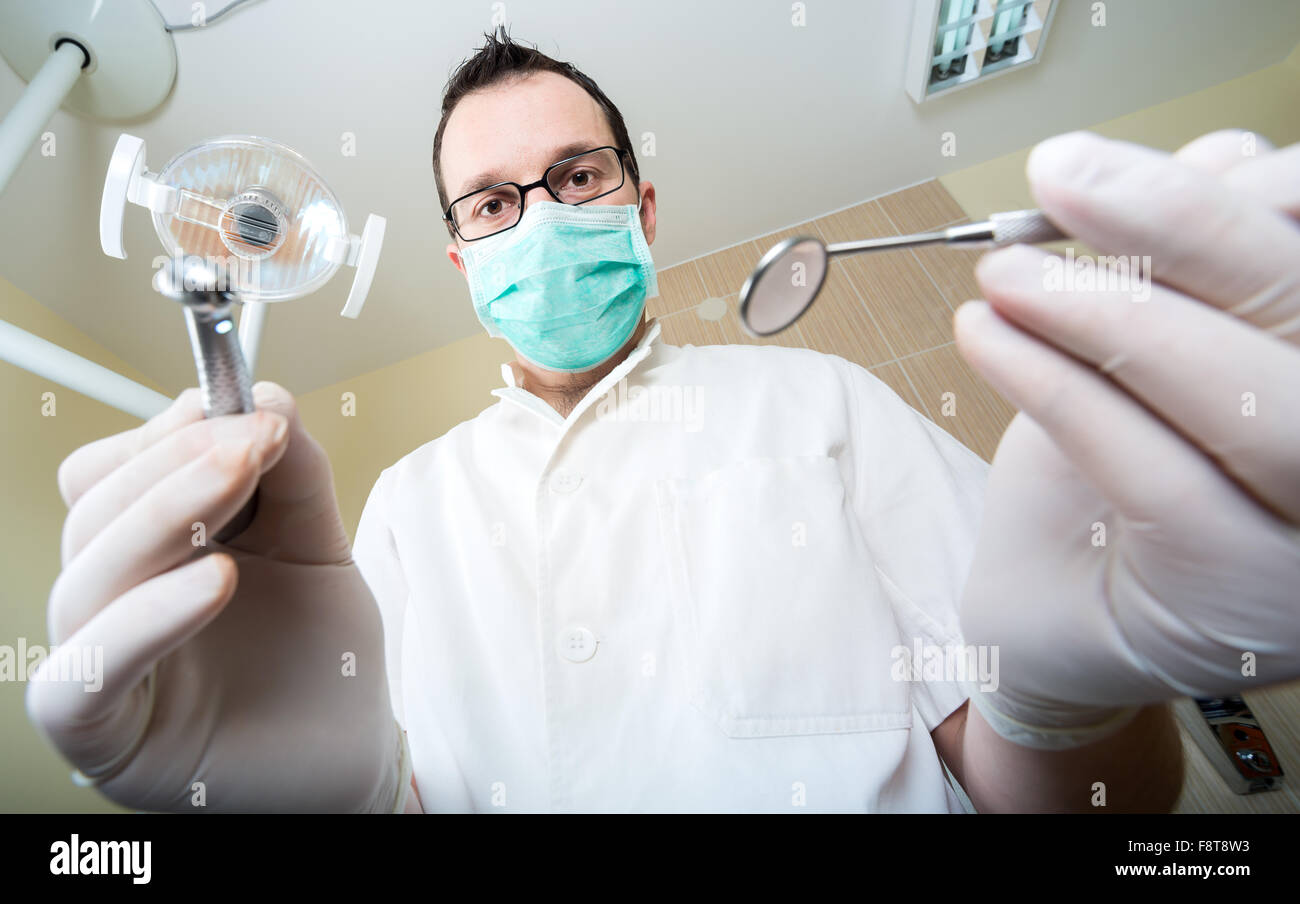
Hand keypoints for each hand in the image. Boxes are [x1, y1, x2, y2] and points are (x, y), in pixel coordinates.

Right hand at [26, 383, 406, 811]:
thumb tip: (262, 396)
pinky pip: (89, 672)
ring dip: (166, 513)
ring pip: (87, 576)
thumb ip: (291, 476)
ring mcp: (104, 669)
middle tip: (253, 437)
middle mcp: (112, 604)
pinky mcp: (109, 734)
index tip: (245, 406)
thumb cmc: (321, 656)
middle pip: (92, 512)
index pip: (108, 475)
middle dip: (176, 463)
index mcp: (146, 554)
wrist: (353, 752)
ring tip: (242, 478)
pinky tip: (216, 579)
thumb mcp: (315, 547)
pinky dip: (146, 615)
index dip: (166, 432)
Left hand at [952, 130, 1299, 740]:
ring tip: (1003, 276)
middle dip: (1184, 225)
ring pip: (1250, 398)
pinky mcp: (1235, 599)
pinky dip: (1061, 388)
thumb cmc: (1106, 477)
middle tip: (1059, 179)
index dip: (1241, 189)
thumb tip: (1222, 151)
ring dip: (1113, 313)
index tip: (1109, 158)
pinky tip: (985, 337)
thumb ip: (1199, 266)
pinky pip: (1156, 472)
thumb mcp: (1156, 352)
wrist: (1056, 616)